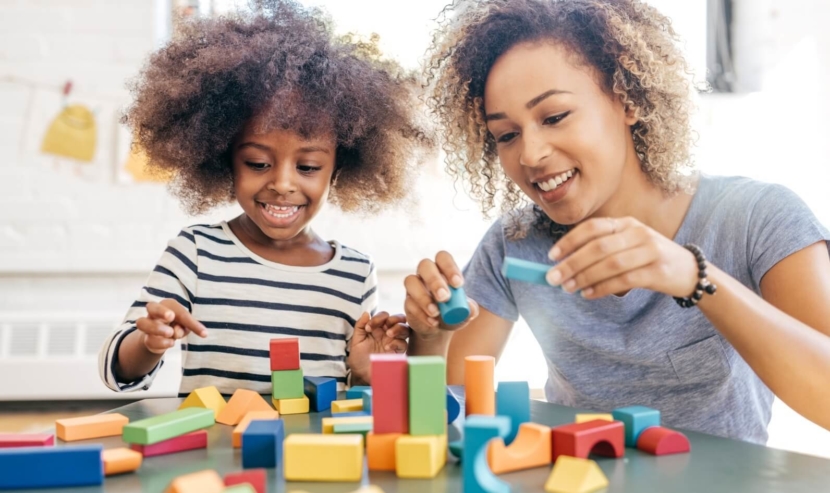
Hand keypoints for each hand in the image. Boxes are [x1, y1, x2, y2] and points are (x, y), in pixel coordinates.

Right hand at [136, 299, 207, 354]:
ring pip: (142, 323)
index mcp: (167, 305)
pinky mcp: (146, 338)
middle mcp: (154, 312)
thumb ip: (185, 326)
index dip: (190, 321)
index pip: (178, 310)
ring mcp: (147, 325)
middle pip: (151, 306)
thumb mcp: (186, 324)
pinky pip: (149, 340)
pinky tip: (171, 343)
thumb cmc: (177, 324)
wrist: (162, 337)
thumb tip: (177, 332)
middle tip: (171, 317)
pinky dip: (161, 342)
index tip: (203, 333)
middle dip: (161, 311)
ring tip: (170, 333)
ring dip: (157, 328)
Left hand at [348, 311, 409, 382]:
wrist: (361, 375)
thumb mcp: (356, 341)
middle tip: (386, 325)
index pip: (384, 316)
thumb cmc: (358, 359)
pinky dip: (397, 343)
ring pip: (405, 329)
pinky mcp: (398, 353)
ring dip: (398, 328)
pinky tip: (388, 347)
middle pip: (399, 319)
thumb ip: (360, 326)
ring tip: (389, 334)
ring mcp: (394, 342)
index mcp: (378, 328)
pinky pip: (403, 344)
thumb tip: (366, 313)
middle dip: (394, 319)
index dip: (378, 318)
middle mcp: (387, 334)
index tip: (368, 327)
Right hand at [403, 251, 479, 338]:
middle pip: (425, 265)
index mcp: (442, 269)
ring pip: (411, 281)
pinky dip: (421, 314)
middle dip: (434, 281)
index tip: (458, 284)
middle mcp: (426, 274)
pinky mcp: (407, 302)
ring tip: (436, 313)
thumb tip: (470, 308)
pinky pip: (409, 303)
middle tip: (444, 298)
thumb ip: (470, 309)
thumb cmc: (454, 313)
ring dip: (424, 297)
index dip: (449, 267)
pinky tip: (432, 322)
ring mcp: (414, 286)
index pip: (443, 258)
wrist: (439, 329)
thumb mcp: (465, 312)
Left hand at [545, 216, 698, 298]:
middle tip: (553, 278)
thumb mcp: (627, 246)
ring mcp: (650, 250)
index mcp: (625, 223)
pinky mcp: (657, 271)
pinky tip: (588, 294)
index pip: (592, 228)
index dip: (569, 241)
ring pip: (610, 264)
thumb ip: (600, 251)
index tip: (551, 256)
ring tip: (568, 288)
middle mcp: (637, 232)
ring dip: (585, 277)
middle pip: (598, 247)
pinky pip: (624, 280)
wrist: (688, 271)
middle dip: (572, 263)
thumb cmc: (648, 259)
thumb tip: (563, 265)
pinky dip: (602, 288)